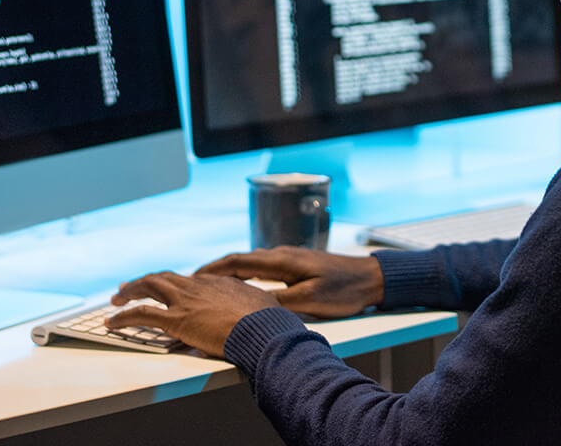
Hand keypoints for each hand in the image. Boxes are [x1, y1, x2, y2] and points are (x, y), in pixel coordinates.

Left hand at [108, 272, 279, 356]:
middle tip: (128, 288)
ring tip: (116, 299)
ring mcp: (186, 300)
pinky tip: (111, 323)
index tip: (163, 287)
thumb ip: (248, 306)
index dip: (171, 283)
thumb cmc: (266, 320)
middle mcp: (198, 285)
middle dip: (143, 282)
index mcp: (217, 282)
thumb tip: (254, 312)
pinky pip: (141, 314)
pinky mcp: (177, 319)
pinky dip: (123, 317)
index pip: (187, 279)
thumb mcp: (260, 304)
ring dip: (130, 292)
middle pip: (164, 277)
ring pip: (149, 287)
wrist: (263, 327)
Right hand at [195, 247, 384, 319]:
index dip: (214, 269)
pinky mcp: (297, 266)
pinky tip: (241, 285)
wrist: (370, 277)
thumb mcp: (311, 300)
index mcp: (283, 261)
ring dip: (229, 271)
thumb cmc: (344, 290)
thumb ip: (281, 303)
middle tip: (190, 282)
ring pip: (251, 262)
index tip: (191, 277)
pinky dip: (245, 274)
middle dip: (215, 269)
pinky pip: (263, 267)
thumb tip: (249, 306)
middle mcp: (283, 254)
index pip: (240, 261)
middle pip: (241, 259)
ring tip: (208, 284)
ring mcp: (290, 258)